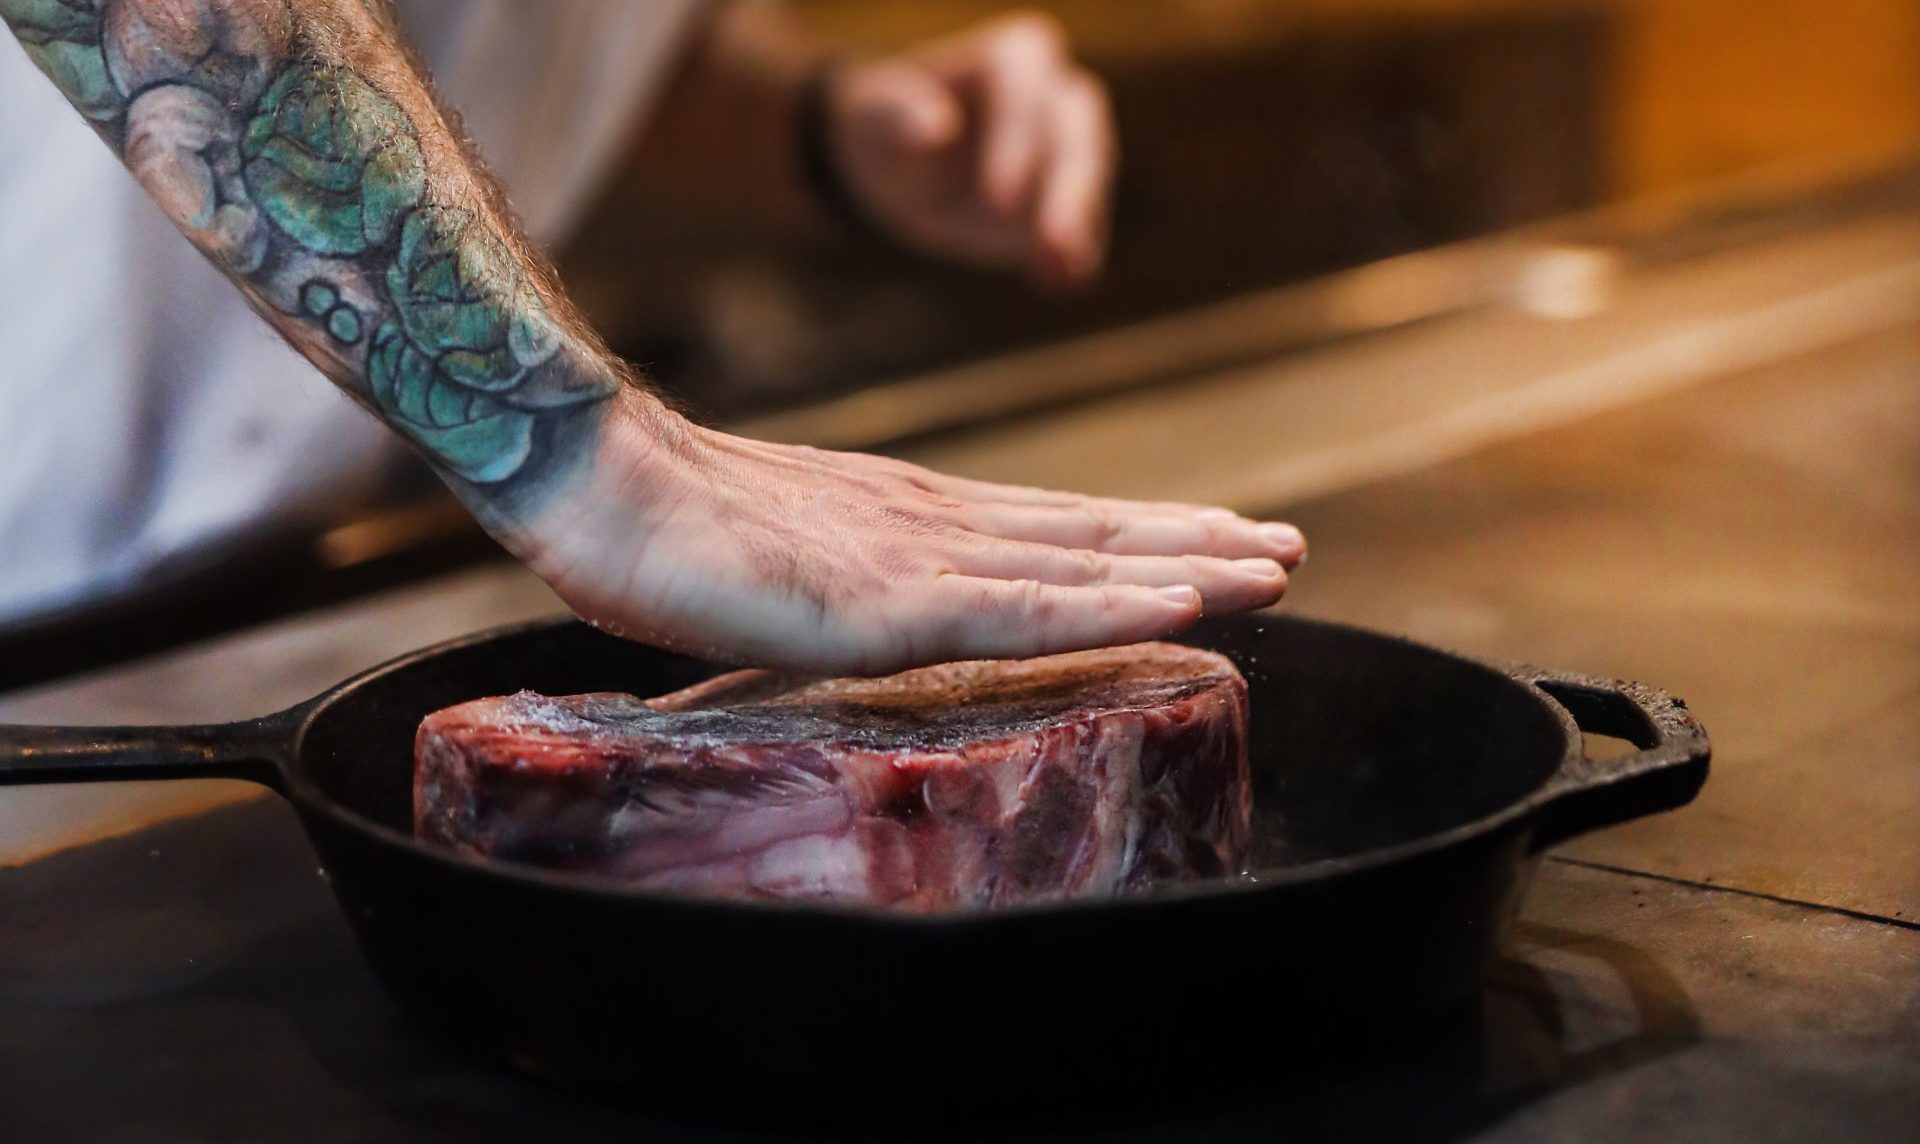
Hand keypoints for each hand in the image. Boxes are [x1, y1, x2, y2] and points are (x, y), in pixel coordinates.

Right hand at [525, 395, 1305, 675]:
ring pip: (1083, 567)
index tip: (1223, 543)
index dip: (1145, 537)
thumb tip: (885, 612)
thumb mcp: (792, 556)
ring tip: (1275, 566)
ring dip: (1188, 565)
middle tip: (1288, 549)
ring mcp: (920, 560)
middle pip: (1091, 536)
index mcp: (915, 520)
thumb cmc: (669, 527)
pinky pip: (1025, 611)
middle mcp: (939, 528)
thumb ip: (855, 580)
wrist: (600, 479)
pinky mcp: (889, 603)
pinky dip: (1114, 605)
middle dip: (1197, 543)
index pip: (1055, 531)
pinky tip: (1186, 601)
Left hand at [824, 12, 1115, 285]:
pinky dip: (1077, 257)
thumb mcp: (872, 121)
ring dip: (1081, 225)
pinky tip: (1060, 284)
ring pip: (1092, 178)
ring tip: (1062, 270)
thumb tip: (935, 127)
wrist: (898, 172)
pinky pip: (1086, 228)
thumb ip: (895, 116)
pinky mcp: (1069, 203)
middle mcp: (1052, 96)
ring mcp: (1069, 151)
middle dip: (1070, 187)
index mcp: (1010, 58)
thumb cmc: (883, 129)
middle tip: (1053, 242)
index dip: (1017, 139)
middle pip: (1078, 129)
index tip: (998, 199)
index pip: (1025, 86)